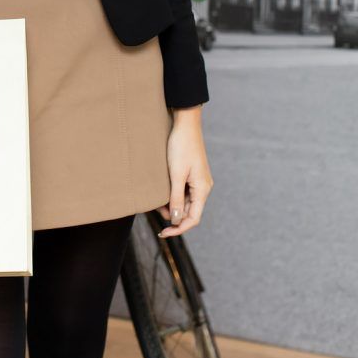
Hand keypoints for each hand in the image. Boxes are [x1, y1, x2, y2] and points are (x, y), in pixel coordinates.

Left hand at [156, 113, 213, 237]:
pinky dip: (173, 195)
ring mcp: (198, 181)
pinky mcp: (192, 174)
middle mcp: (203, 187)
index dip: (179, 228)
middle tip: (155, 213)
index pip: (193, 218)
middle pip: (189, 211)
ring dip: (172, 205)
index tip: (164, 232)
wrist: (185, 125)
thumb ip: (176, 198)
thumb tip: (175, 219)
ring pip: (185, 202)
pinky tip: (162, 193)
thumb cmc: (181, 147)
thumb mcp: (176, 174)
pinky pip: (184, 191)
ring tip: (156, 202)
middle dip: (173, 216)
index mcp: (202, 189)